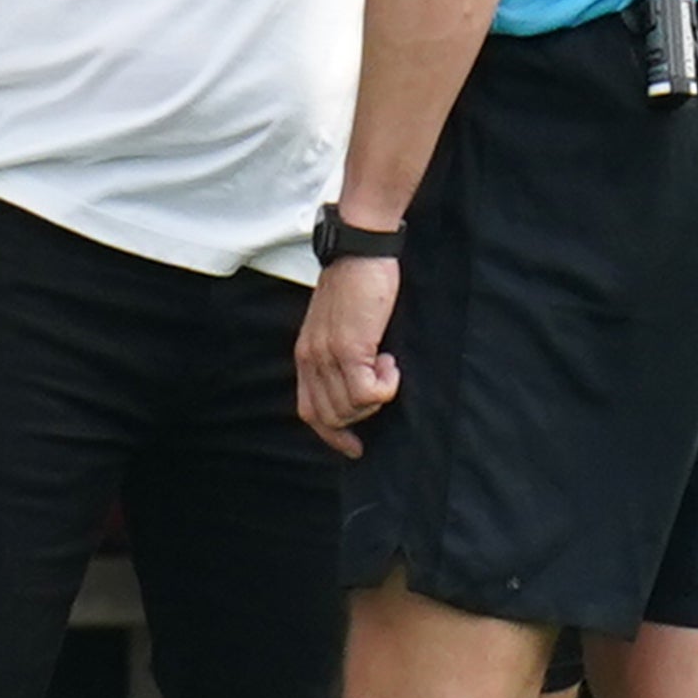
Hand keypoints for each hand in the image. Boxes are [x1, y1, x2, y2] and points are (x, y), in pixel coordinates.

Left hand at [295, 252, 403, 453]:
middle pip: (331, 416)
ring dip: (376, 396)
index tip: (354, 447)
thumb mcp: (339, 323)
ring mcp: (329, 356)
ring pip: (351, 408)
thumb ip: (339, 352)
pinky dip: (387, 385)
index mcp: (306, 354)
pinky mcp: (351, 349)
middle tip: (382, 386)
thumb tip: (358, 381)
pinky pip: (369, 393)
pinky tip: (391, 361)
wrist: (361, 250)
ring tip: (387, 364)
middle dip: (362, 415)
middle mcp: (311, 359)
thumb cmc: (357, 281)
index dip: (331, 434)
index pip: (309, 410)